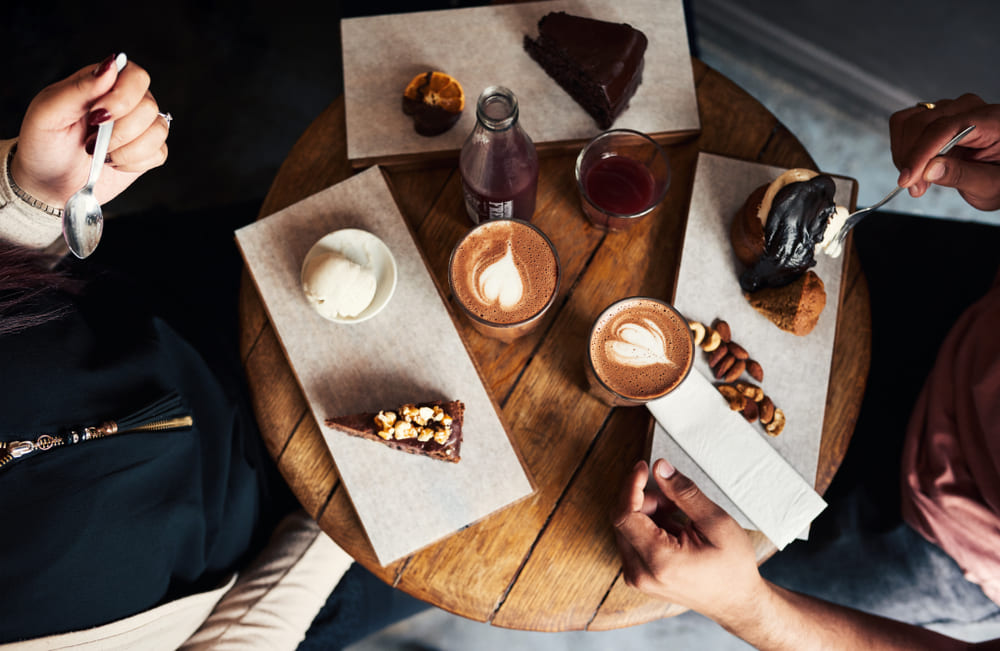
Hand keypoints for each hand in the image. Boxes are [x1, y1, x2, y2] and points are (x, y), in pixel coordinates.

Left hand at [10, 55, 168, 208]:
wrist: (47, 181)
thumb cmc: (43, 143)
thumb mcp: (48, 112)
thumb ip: (79, 88)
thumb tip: (110, 66)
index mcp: (103, 84)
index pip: (135, 76)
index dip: (123, 97)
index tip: (96, 117)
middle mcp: (127, 102)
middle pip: (149, 106)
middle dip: (120, 131)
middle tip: (91, 141)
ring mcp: (140, 128)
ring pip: (158, 130)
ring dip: (125, 149)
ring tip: (99, 153)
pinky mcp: (147, 153)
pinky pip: (159, 153)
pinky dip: (133, 163)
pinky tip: (113, 163)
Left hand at [611, 459, 765, 623]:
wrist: (736, 603)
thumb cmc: (733, 568)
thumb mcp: (716, 523)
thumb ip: (685, 493)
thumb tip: (660, 468)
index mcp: (659, 561)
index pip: (624, 514)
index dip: (630, 485)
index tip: (643, 467)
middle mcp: (640, 573)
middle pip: (623, 519)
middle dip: (644, 499)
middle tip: (674, 497)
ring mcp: (637, 577)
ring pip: (626, 528)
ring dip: (648, 511)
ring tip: (679, 513)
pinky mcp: (639, 576)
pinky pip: (632, 540)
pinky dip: (648, 525)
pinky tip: (673, 526)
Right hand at [889, 93, 999, 209]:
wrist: (999, 172)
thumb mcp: (990, 184)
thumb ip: (962, 175)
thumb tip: (929, 169)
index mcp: (992, 121)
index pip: (946, 127)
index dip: (921, 153)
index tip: (908, 179)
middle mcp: (970, 109)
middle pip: (922, 122)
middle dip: (910, 157)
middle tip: (914, 186)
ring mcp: (950, 110)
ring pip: (908, 122)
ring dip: (904, 154)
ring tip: (916, 179)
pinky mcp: (935, 117)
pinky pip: (905, 124)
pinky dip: (902, 148)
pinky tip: (914, 166)